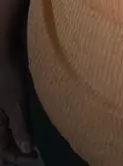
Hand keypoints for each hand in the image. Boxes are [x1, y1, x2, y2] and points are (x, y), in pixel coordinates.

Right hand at [0, 49, 37, 163]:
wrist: (3, 51)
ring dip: (15, 142)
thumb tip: (27, 150)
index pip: (1, 153)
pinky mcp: (1, 103)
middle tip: (34, 155)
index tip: (34, 159)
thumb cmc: (8, 76)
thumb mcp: (16, 103)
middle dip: (15, 152)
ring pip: (3, 134)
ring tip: (32, 145)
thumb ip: (20, 127)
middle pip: (1, 145)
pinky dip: (14, 129)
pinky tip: (25, 128)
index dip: (16, 158)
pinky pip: (4, 124)